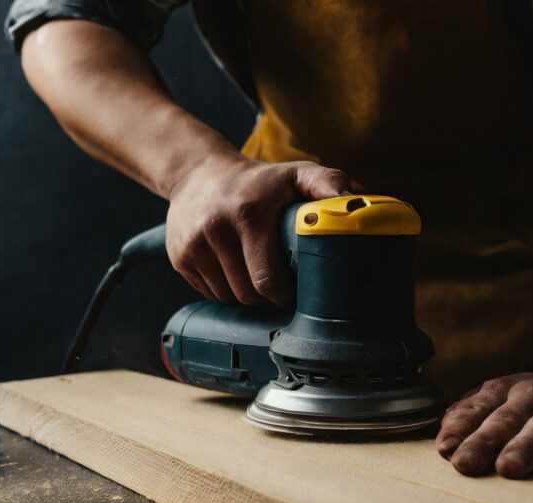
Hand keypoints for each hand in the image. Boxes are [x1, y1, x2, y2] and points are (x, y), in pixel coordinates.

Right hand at [165, 156, 350, 304]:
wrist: (197, 173)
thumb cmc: (258, 181)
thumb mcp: (295, 174)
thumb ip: (327, 183)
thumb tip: (353, 201)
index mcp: (246, 214)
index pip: (267, 279)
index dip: (285, 293)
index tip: (296, 290)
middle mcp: (214, 230)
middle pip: (247, 294)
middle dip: (268, 298)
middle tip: (282, 287)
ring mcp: (192, 246)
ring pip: (228, 297)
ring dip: (248, 296)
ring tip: (260, 277)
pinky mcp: (179, 258)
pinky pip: (210, 293)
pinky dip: (227, 291)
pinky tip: (236, 271)